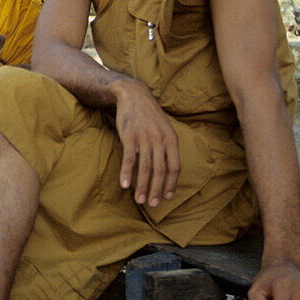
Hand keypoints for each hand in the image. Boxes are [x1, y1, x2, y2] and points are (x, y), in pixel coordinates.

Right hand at [113, 78, 180, 207]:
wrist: (133, 95)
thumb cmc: (149, 116)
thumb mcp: (164, 128)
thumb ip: (167, 147)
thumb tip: (168, 170)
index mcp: (172, 139)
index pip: (175, 167)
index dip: (171, 184)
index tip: (166, 197)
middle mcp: (160, 139)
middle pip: (160, 171)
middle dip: (156, 190)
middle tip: (152, 204)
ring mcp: (144, 137)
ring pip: (145, 168)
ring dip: (142, 186)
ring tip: (139, 200)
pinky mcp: (129, 136)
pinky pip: (129, 159)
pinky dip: (127, 173)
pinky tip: (124, 185)